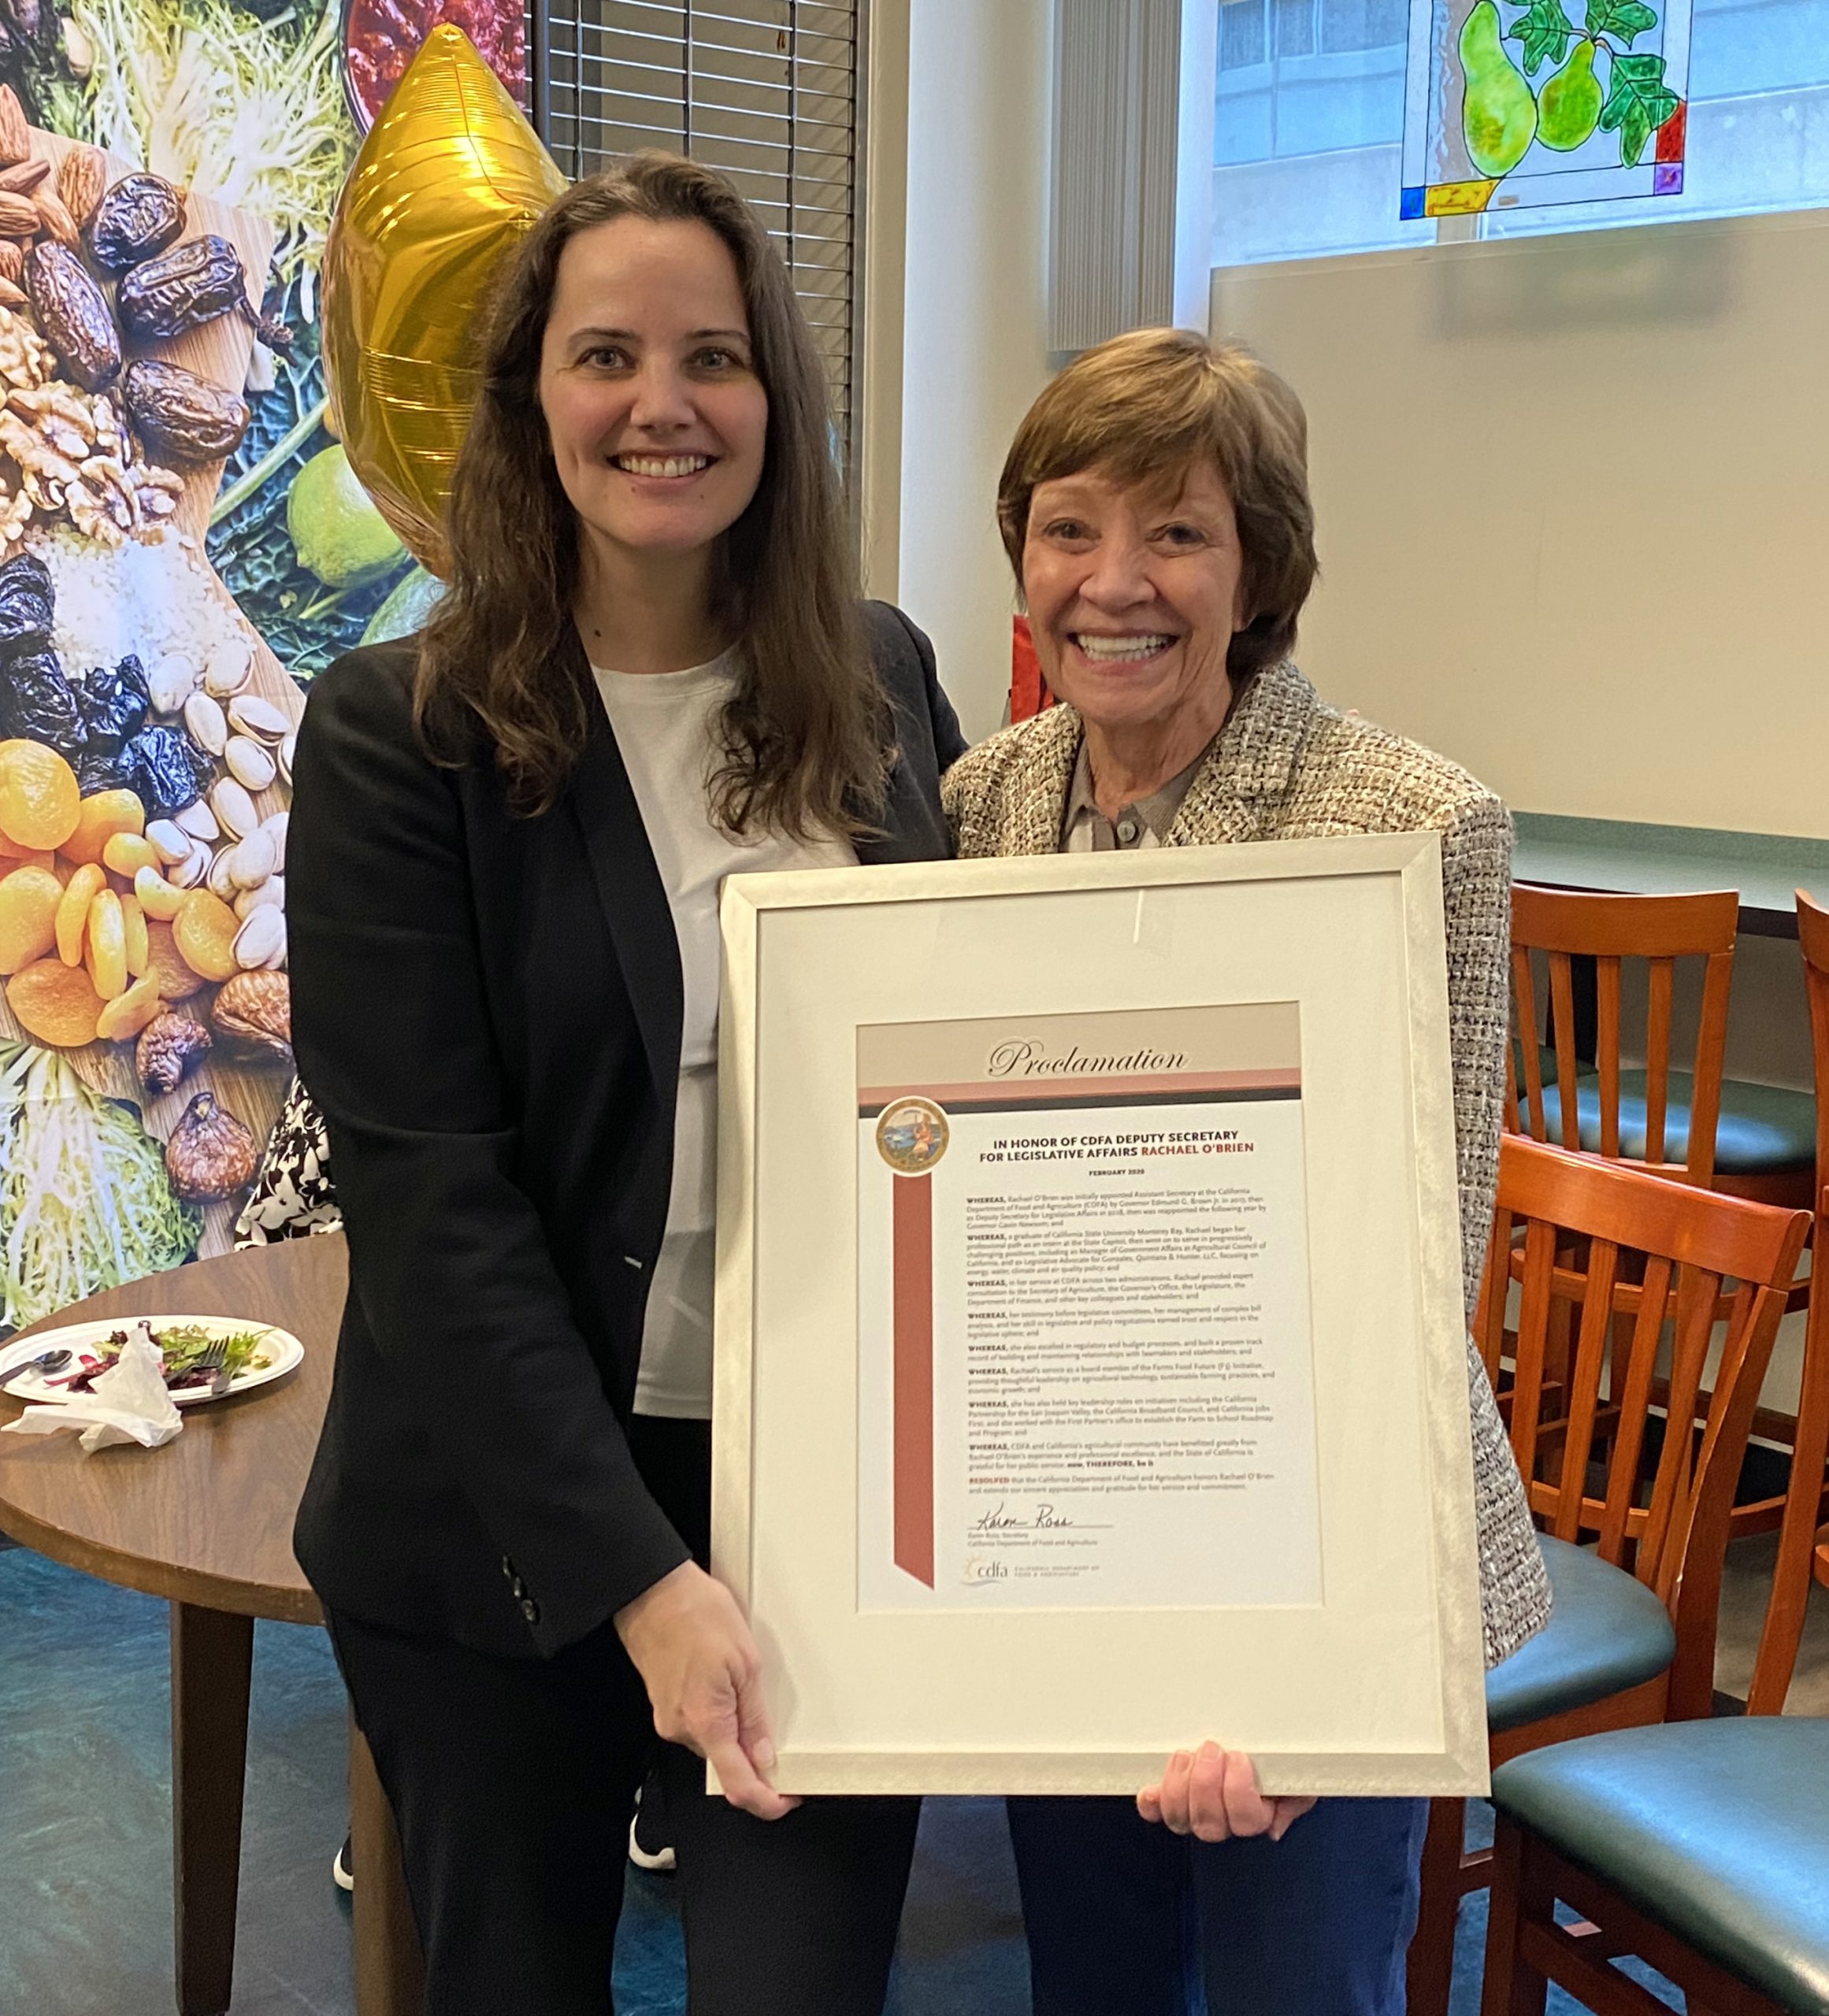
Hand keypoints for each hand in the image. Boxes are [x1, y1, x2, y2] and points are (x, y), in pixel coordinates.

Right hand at [614, 1561, 797, 1820]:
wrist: (651, 1591)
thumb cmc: (695, 1613)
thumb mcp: (745, 1661)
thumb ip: (754, 1716)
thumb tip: (765, 1755)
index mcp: (706, 1722)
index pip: (738, 1786)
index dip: (766, 1801)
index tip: (785, 1800)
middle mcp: (681, 1728)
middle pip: (725, 1764)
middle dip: (753, 1754)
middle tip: (777, 1732)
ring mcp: (669, 1717)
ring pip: (712, 1740)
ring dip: (734, 1726)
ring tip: (744, 1683)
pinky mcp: (663, 1703)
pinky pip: (698, 1722)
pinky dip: (717, 1713)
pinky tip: (725, 1680)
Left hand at [1138, 1742, 1315, 1843]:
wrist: (1255, 1741)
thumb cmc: (1277, 1758)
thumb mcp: (1298, 1771)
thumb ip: (1296, 1796)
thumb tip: (1276, 1826)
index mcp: (1256, 1815)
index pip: (1246, 1820)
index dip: (1238, 1791)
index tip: (1238, 1757)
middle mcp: (1224, 1821)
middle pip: (1210, 1824)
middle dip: (1206, 1784)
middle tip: (1211, 1749)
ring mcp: (1195, 1811)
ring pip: (1181, 1819)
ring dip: (1180, 1786)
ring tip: (1188, 1755)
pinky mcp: (1172, 1798)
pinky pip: (1156, 1811)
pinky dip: (1151, 1803)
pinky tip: (1151, 1790)